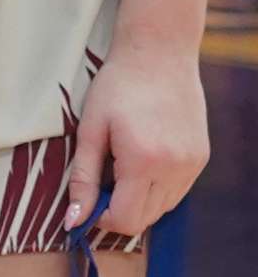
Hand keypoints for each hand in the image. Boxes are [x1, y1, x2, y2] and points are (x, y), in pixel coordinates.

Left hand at [68, 44, 205, 243]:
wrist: (159, 56)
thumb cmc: (117, 89)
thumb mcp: (90, 132)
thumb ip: (82, 180)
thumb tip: (73, 220)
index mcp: (144, 162)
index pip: (125, 220)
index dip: (100, 219)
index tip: (87, 200)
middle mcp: (175, 168)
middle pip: (145, 219)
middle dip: (117, 211)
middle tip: (101, 181)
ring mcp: (193, 164)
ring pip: (163, 208)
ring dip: (137, 200)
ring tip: (121, 166)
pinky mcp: (201, 158)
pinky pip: (177, 191)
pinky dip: (156, 189)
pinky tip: (141, 162)